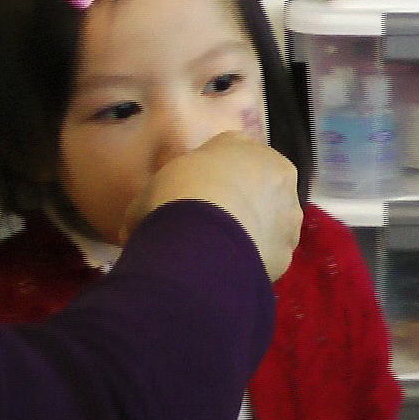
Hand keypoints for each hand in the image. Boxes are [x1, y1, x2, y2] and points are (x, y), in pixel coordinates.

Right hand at [123, 132, 300, 280]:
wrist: (204, 234)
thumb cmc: (175, 196)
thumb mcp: (149, 193)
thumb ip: (147, 207)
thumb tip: (130, 232)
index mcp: (245, 146)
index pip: (233, 154)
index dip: (213, 178)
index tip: (195, 196)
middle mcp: (277, 173)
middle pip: (259, 187)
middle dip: (240, 204)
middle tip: (209, 227)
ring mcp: (288, 213)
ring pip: (271, 222)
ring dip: (251, 233)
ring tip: (218, 255)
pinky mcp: (288, 250)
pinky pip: (269, 255)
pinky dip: (252, 262)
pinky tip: (228, 272)